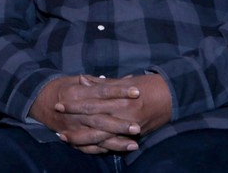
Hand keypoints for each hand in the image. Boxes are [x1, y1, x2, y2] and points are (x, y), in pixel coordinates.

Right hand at [28, 75, 141, 153]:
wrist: (39, 101)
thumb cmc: (63, 87)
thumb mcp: (78, 80)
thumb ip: (100, 82)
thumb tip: (126, 78)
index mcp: (78, 92)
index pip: (102, 91)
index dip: (120, 91)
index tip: (137, 92)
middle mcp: (75, 111)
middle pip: (100, 118)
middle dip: (120, 123)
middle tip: (138, 126)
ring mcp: (73, 127)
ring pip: (96, 136)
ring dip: (115, 141)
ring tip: (134, 144)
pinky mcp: (71, 137)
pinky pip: (88, 146)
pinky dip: (103, 149)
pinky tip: (118, 150)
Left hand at [57, 74, 171, 144]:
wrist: (171, 97)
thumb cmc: (147, 85)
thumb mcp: (124, 81)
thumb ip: (102, 84)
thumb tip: (82, 81)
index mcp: (118, 97)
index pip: (91, 101)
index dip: (74, 103)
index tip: (59, 102)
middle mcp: (122, 113)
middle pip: (92, 119)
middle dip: (73, 121)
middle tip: (56, 122)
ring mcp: (127, 127)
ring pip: (100, 136)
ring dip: (81, 138)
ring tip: (64, 137)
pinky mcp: (133, 136)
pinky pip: (112, 145)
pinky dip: (97, 147)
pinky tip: (84, 147)